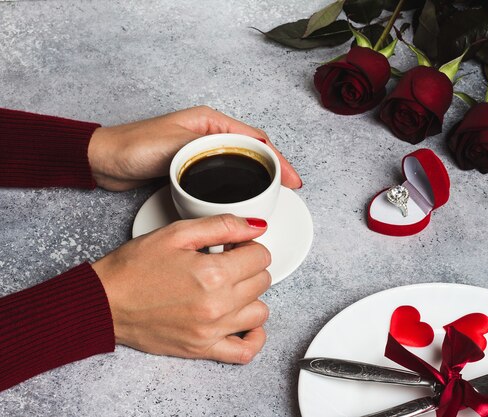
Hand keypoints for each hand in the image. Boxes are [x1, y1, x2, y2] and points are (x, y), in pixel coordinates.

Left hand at [88, 106, 301, 190]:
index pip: (255, 139)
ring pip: (241, 164)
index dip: (278, 159)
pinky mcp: (192, 167)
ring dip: (259, 177)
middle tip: (289, 190)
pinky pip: (225, 175)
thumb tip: (238, 163)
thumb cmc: (133, 148)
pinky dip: (240, 185)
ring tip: (273, 196)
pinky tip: (244, 199)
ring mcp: (202, 150)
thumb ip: (206, 151)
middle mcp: (209, 133)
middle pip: (252, 151)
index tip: (292, 179)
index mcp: (210, 122)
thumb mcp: (175, 145)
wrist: (103, 161)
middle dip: (274, 168)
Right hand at [92, 214, 270, 362]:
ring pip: (260, 312)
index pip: (261, 256)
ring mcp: (211, 331)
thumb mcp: (177, 233)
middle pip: (263, 281)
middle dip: (249, 267)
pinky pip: (246, 352)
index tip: (232, 247)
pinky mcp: (202, 349)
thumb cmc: (133, 268)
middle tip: (226, 263)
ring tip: (230, 288)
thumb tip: (256, 227)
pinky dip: (253, 338)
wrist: (104, 301)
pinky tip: (243, 322)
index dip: (248, 246)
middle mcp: (217, 306)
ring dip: (250, 297)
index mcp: (213, 274)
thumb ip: (222, 226)